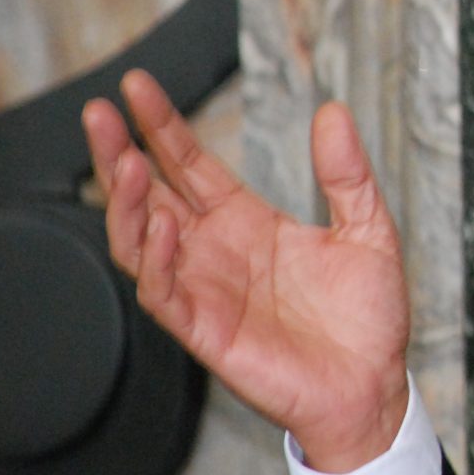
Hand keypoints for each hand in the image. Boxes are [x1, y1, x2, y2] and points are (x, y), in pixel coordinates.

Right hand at [83, 70, 411, 471]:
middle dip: (120, 154)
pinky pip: (163, 291)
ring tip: (123, 161)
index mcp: (248, 222)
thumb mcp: (368, 227)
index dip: (163, 128)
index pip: (189, 165)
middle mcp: (216, 252)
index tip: (137, 88)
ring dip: (128, 202)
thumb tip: (334, 111)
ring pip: (141, 240)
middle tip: (99, 113)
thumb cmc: (367, 318)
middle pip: (151, 195)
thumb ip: (347, 172)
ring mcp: (206, 289)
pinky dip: (156, 257)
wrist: (374, 385)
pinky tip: (161, 223)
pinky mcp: (205, 330)